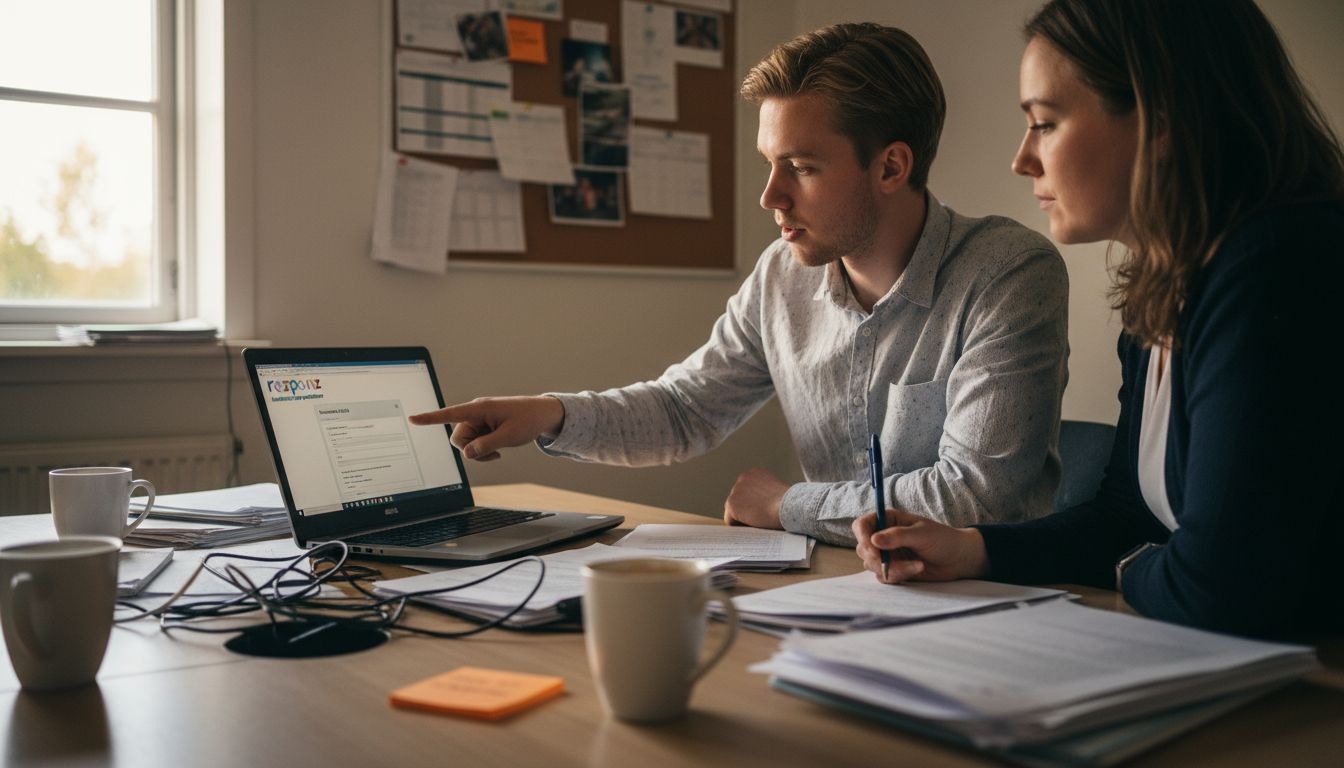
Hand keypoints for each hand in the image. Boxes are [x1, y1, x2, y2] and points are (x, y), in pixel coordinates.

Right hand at [408, 396, 564, 460]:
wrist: (543, 415)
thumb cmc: (528, 420)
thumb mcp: (509, 437)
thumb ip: (486, 446)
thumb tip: (467, 454)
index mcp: (480, 409)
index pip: (450, 414)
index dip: (430, 418)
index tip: (412, 418)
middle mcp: (475, 412)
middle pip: (458, 437)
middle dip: (470, 449)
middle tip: (493, 452)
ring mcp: (479, 419)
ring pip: (465, 442)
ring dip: (478, 451)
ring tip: (498, 449)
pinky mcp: (483, 426)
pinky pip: (474, 442)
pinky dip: (483, 449)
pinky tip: (498, 448)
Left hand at [722, 467, 787, 528]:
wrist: (788, 507)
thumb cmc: (790, 504)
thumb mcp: (777, 492)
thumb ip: (765, 494)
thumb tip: (758, 506)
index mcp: (756, 473)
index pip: (747, 491)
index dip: (755, 504)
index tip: (764, 512)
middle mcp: (744, 477)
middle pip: (739, 500)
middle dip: (746, 510)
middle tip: (760, 520)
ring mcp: (736, 490)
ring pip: (734, 510)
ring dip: (743, 518)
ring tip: (758, 523)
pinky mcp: (731, 503)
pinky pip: (730, 520)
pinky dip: (738, 526)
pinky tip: (752, 527)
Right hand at [852, 510, 988, 583]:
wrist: (959, 559)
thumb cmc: (943, 539)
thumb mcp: (922, 534)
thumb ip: (897, 536)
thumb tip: (873, 540)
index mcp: (888, 520)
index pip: (862, 525)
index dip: (862, 537)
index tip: (872, 549)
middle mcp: (884, 537)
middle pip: (863, 548)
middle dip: (877, 559)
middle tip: (891, 564)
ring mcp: (888, 554)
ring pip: (872, 565)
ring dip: (892, 569)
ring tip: (916, 565)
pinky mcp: (894, 570)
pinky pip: (884, 577)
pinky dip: (898, 576)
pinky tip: (917, 570)